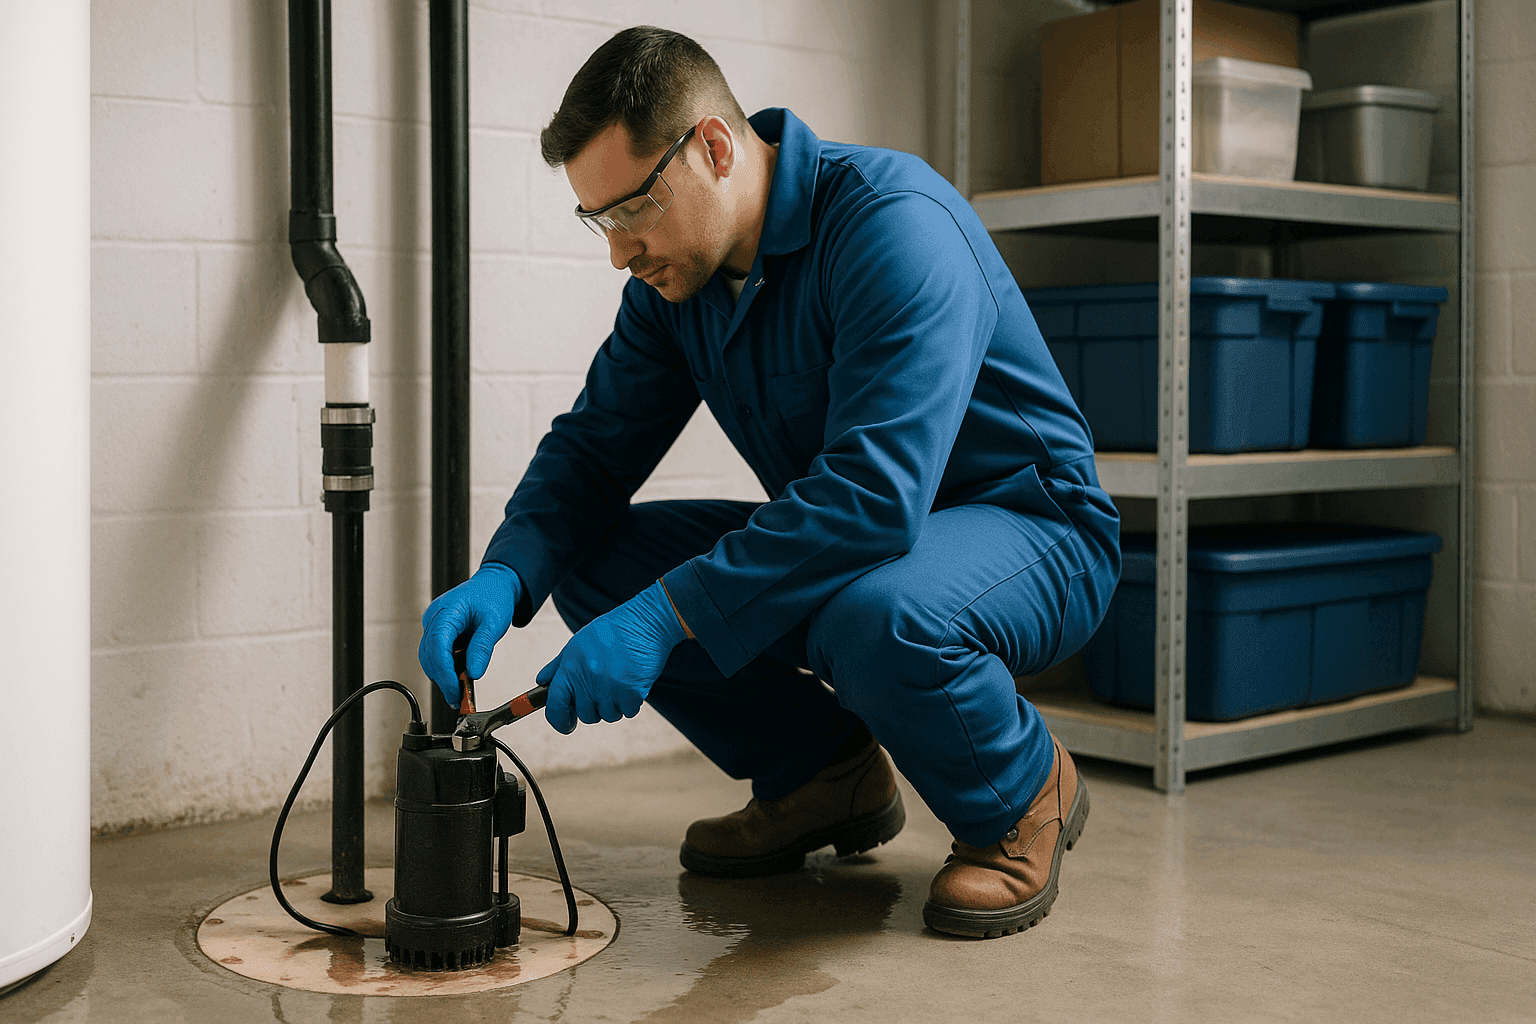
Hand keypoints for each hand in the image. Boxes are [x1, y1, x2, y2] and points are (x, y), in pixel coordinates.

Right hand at [418, 562, 523, 705]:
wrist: (494, 584)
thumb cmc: (494, 596)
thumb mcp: (495, 622)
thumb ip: (482, 647)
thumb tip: (473, 674)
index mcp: (446, 611)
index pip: (436, 646)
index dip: (444, 673)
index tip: (455, 692)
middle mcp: (434, 618)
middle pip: (429, 656)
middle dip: (443, 679)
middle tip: (460, 699)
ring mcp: (433, 625)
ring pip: (430, 658)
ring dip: (444, 676)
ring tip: (462, 690)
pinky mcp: (438, 632)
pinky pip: (437, 654)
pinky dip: (447, 668)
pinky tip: (460, 676)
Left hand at [539, 580, 686, 733]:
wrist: (645, 623)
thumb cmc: (612, 631)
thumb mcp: (578, 643)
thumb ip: (558, 666)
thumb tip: (542, 682)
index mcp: (571, 667)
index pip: (555, 705)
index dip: (559, 720)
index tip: (567, 724)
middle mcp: (588, 680)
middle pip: (586, 715)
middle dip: (594, 707)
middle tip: (604, 688)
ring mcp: (609, 687)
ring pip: (609, 715)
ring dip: (615, 705)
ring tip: (620, 681)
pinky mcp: (631, 692)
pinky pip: (628, 711)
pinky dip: (632, 702)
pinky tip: (632, 682)